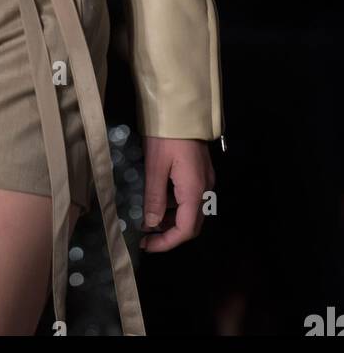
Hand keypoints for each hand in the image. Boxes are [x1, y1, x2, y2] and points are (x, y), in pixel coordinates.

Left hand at [139, 136, 215, 251]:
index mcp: (194, 190)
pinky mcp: (200, 170)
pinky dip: (175, 205)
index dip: (167, 242)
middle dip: (169, 234)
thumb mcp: (155, 166)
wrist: (181, 107)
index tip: (147, 245)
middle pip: (192, 223)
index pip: (186, 230)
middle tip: (146, 237)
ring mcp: (204, 178)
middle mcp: (205, 188)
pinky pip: (190, 197)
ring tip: (148, 220)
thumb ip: (154, 197)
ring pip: (191, 210)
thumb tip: (151, 225)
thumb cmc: (166, 135)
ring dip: (171, 220)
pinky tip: (158, 201)